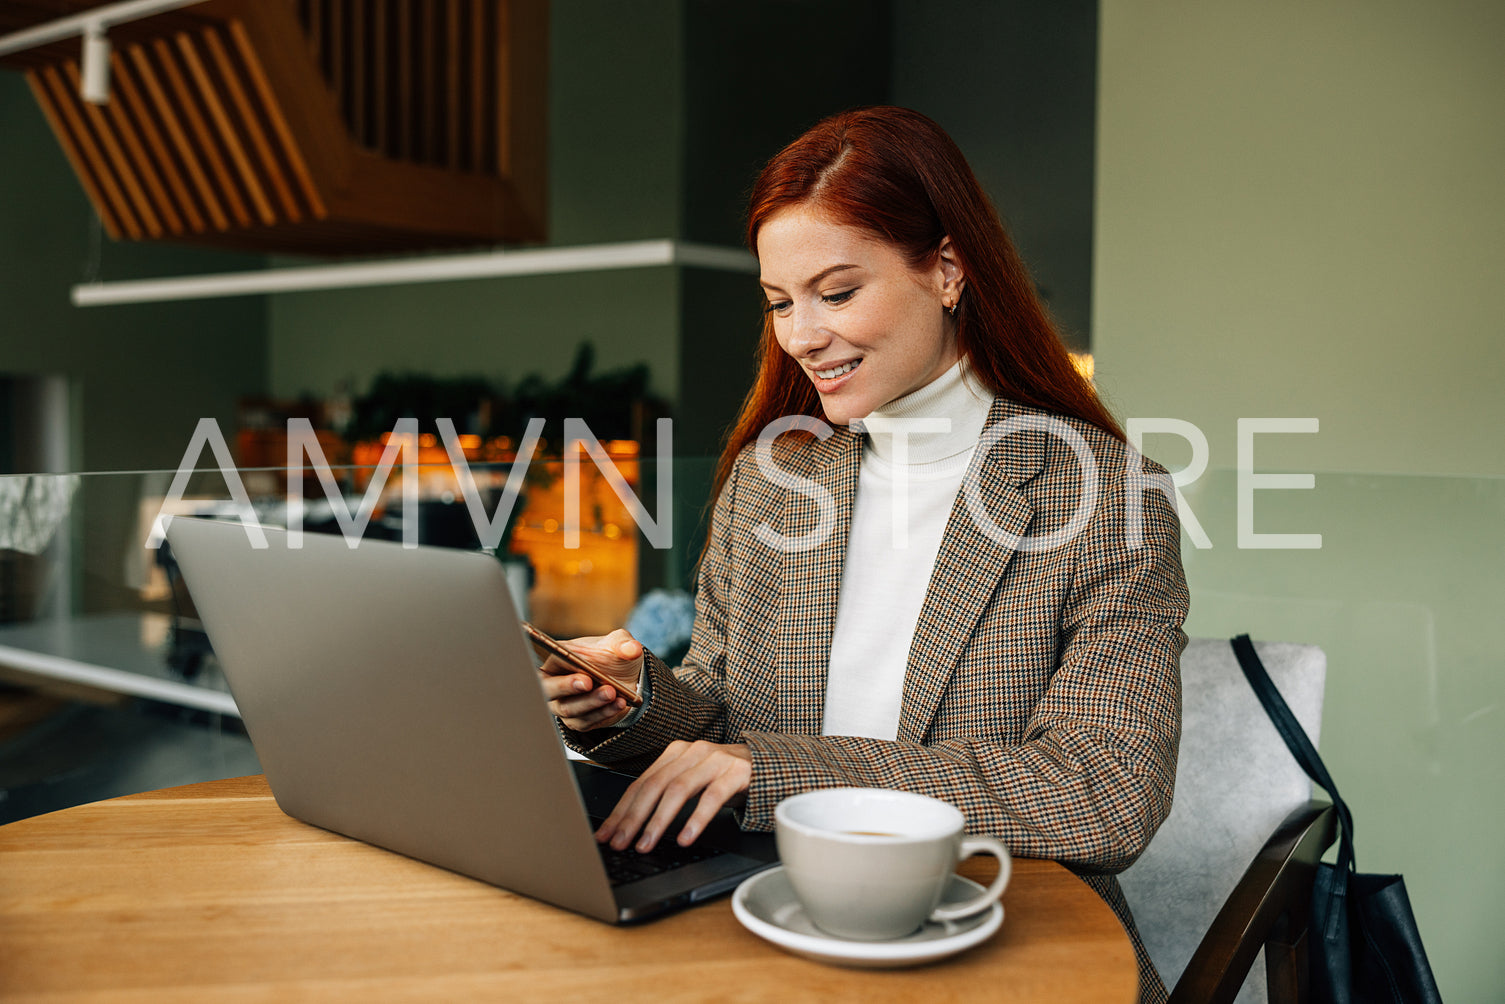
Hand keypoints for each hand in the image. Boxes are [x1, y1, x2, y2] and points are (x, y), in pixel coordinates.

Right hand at [537, 628, 643, 731]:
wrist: (625, 679)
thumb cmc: (612, 657)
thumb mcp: (620, 643)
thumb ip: (623, 644)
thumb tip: (633, 649)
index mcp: (558, 659)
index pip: (551, 666)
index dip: (563, 672)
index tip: (585, 678)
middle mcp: (555, 684)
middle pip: (549, 691)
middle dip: (568, 688)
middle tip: (589, 683)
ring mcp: (563, 705)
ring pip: (570, 709)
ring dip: (592, 702)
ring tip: (613, 693)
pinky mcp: (578, 720)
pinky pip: (586, 721)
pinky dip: (604, 713)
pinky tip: (620, 704)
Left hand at [595, 740, 751, 851]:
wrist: (769, 765)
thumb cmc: (725, 778)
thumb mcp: (693, 781)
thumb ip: (667, 794)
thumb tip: (632, 826)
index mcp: (676, 753)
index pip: (641, 783)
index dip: (621, 810)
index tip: (606, 834)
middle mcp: (693, 752)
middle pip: (655, 785)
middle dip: (633, 817)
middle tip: (620, 843)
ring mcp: (716, 760)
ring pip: (679, 789)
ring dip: (658, 820)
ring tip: (646, 843)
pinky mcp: (737, 772)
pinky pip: (713, 797)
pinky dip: (696, 819)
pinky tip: (685, 837)